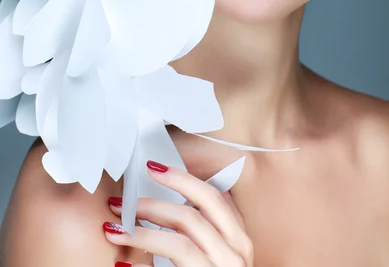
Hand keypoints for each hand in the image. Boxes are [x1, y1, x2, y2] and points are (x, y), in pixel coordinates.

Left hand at [103, 160, 253, 266]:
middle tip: (122, 201)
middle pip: (193, 213)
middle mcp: (236, 253)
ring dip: (142, 230)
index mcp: (238, 238)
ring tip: (114, 228)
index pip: (212, 196)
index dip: (182, 178)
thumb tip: (165, 199)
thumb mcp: (218, 252)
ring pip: (181, 239)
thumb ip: (203, 227)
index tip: (153, 168)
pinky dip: (143, 262)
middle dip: (154, 203)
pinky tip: (122, 263)